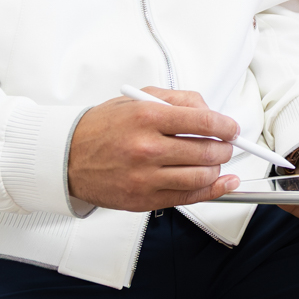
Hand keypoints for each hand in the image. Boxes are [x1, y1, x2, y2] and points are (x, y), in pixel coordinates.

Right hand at [67, 88, 239, 210]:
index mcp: (147, 117)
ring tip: (216, 161)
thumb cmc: (103, 127)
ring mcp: (145, 177)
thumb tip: (211, 112)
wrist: (67, 157)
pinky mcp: (143, 199)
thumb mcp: (139, 98)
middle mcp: (147, 148)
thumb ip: (179, 100)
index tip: (232, 128)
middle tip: (226, 144)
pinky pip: (188, 197)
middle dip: (225, 148)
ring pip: (201, 177)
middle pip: (206, 151)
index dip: (226, 126)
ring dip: (218, 168)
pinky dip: (212, 191)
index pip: (203, 122)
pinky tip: (223, 183)